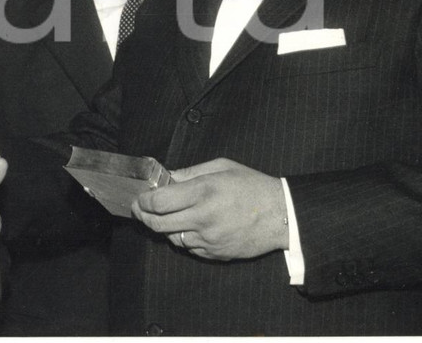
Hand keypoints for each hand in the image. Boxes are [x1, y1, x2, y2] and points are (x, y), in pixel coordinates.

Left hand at [132, 157, 287, 260]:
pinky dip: (185, 238)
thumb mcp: (221, 167)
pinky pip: (190, 249)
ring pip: (172, 238)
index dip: (144, 201)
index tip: (140, 198)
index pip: (159, 202)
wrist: (282, 215)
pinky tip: (192, 227)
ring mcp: (209, 239)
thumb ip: (190, 173)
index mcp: (203, 192)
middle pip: (158, 224)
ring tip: (171, 216)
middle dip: (144, 216)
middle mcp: (203, 218)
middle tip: (141, 209)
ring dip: (166, 228)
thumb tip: (166, 178)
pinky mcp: (216, 254)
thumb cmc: (251, 186)